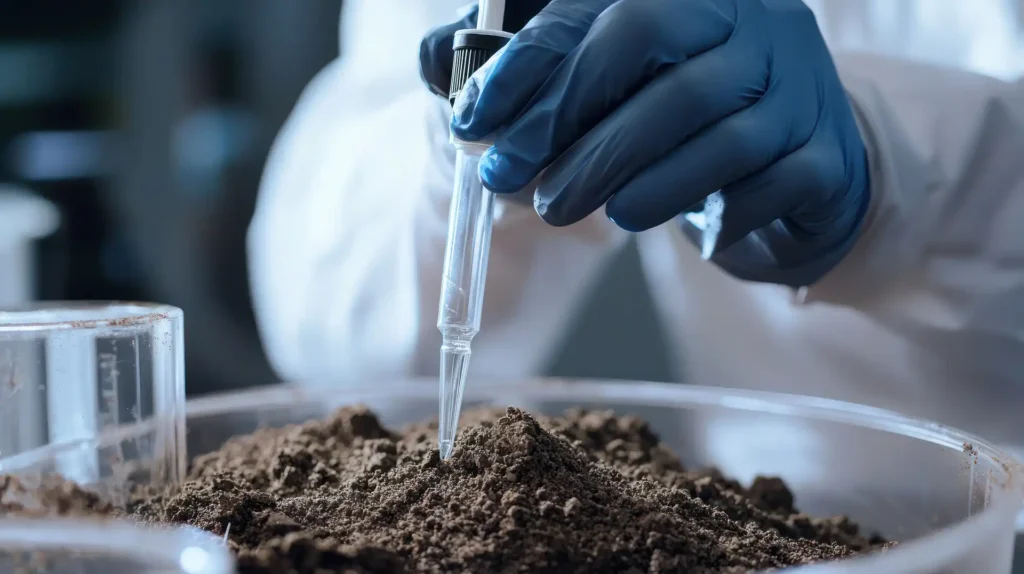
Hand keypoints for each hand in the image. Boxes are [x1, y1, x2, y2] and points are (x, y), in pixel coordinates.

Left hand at [422, 0, 870, 287]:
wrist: (792, 160)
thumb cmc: (678, 114)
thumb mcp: (605, 80)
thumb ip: (528, 65)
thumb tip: (441, 66)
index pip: (597, 6)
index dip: (526, 61)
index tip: (471, 118)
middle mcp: (752, 19)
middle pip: (646, 43)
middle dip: (564, 119)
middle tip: (509, 179)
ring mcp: (802, 84)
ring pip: (708, 125)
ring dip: (622, 176)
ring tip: (567, 210)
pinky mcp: (827, 156)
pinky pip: (762, 188)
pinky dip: (704, 216)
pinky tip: (660, 225)